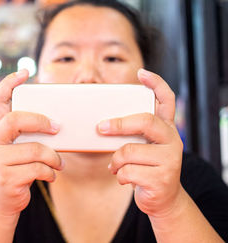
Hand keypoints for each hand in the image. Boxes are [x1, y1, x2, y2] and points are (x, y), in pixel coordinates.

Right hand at [0, 70, 63, 216]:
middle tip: (58, 127)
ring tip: (59, 163)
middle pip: (15, 119)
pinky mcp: (7, 178)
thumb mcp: (17, 149)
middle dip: (41, 121)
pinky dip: (50, 173)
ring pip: (35, 149)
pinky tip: (51, 175)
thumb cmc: (16, 169)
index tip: (24, 72)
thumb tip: (58, 124)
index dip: (8, 84)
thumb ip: (28, 135)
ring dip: (54, 157)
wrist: (0, 201)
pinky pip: (38, 169)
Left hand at [98, 69, 183, 217]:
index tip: (141, 73)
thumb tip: (98, 124)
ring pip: (129, 151)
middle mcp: (172, 139)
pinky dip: (119, 175)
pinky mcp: (162, 178)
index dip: (156, 84)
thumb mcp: (141, 146)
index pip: (166, 100)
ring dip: (115, 160)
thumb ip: (130, 133)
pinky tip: (124, 178)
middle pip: (144, 121)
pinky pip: (128, 171)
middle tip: (100, 127)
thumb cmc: (144, 166)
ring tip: (115, 166)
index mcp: (165, 127)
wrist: (162, 198)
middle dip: (118, 124)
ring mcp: (170, 159)